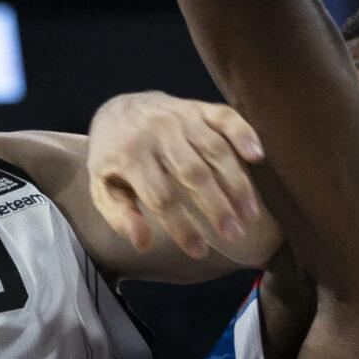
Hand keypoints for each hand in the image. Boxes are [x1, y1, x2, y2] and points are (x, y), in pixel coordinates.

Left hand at [87, 92, 269, 260]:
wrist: (117, 110)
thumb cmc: (113, 158)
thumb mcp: (102, 189)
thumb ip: (120, 217)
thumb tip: (141, 243)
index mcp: (130, 155)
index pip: (161, 197)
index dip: (181, 227)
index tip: (199, 251)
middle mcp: (157, 132)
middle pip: (193, 173)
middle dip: (216, 207)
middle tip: (234, 235)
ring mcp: (180, 117)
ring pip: (214, 150)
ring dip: (236, 182)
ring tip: (251, 214)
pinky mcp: (198, 107)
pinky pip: (225, 118)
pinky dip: (243, 134)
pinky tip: (257, 157)